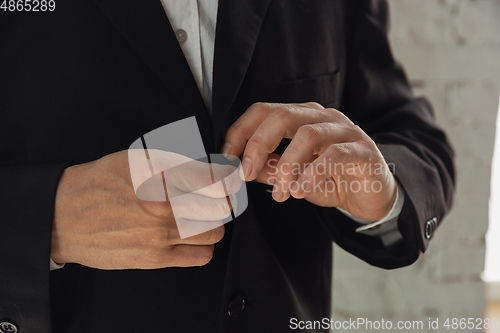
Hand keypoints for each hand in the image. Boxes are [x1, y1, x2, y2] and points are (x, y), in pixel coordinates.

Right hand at [51, 150, 240, 269]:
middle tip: (217, 196)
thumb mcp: (135, 157)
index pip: (216, 179)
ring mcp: (160, 235)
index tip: (228, 178)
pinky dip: (204, 246)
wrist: (63, 216)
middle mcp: (163, 206)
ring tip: (201, 216)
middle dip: (223, 200)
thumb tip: (209, 166)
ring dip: (213, 222)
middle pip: (221, 207)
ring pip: (215, 232)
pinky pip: (201, 256)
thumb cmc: (97, 184)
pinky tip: (192, 237)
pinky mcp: (155, 258)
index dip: (228, 177)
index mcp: (159, 176)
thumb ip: (175, 160)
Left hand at [222, 102, 396, 220]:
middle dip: (258, 144)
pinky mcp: (363, 150)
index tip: (227, 156)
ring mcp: (344, 131)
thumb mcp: (293, 177)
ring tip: (279, 191)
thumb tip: (240, 168)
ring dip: (286, 165)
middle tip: (246, 172)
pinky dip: (313, 173)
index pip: (264, 111)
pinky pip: (335, 154)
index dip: (241, 131)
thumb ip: (269, 169)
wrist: (373, 195)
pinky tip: (301, 191)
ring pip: (308, 134)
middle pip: (282, 115)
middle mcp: (322, 117)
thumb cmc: (331, 180)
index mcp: (302, 117)